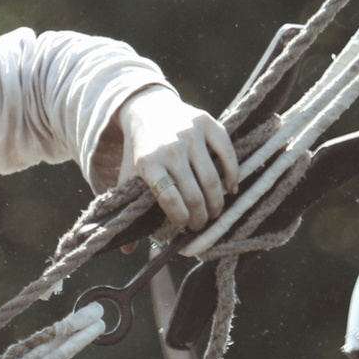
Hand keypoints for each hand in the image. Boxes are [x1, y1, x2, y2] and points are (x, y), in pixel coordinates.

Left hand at [118, 86, 239, 231]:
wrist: (147, 107)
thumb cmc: (139, 149)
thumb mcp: (128, 175)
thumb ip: (128, 209)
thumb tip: (126, 251)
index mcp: (148, 162)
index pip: (169, 198)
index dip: (180, 217)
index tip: (184, 226)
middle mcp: (170, 148)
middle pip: (193, 193)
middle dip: (200, 216)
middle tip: (201, 225)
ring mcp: (190, 135)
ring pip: (212, 178)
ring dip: (217, 201)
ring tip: (215, 212)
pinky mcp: (208, 124)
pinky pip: (227, 154)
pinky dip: (232, 175)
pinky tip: (230, 189)